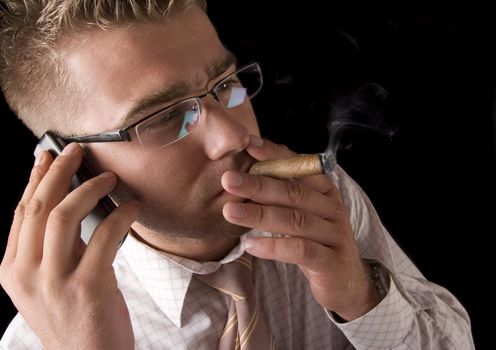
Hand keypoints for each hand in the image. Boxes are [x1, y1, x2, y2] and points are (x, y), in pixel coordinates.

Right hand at [0, 144, 139, 348]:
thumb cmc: (75, 321)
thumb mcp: (49, 286)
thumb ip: (51, 251)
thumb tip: (70, 205)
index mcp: (13, 271)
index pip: (22, 213)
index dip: (35, 179)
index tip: (49, 156)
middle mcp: (26, 274)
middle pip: (40, 207)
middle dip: (59, 172)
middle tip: (78, 151)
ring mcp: (54, 282)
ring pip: (65, 215)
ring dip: (90, 188)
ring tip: (110, 177)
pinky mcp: (87, 287)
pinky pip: (105, 236)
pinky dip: (121, 215)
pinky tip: (133, 207)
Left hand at [222, 136, 379, 320]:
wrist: (348, 283)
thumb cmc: (317, 243)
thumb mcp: (303, 215)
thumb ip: (282, 196)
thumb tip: (245, 176)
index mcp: (325, 192)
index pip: (300, 167)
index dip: (275, 154)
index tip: (248, 145)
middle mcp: (332, 209)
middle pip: (294, 192)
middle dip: (258, 184)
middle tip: (228, 180)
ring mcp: (334, 235)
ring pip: (295, 220)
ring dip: (260, 215)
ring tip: (230, 211)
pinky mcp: (331, 262)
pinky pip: (301, 250)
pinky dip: (274, 247)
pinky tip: (250, 244)